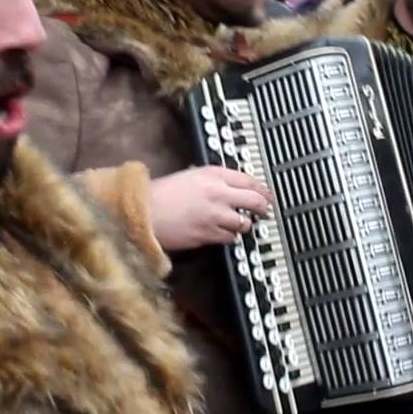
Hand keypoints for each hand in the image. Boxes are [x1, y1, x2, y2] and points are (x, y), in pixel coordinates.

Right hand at [147, 166, 274, 250]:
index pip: (249, 180)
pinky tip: (225, 234)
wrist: (145, 212)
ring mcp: (216, 216)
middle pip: (254, 201)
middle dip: (264, 207)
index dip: (262, 189)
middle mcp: (219, 194)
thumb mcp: (188, 175)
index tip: (267, 193)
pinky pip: (230, 238)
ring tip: (242, 224)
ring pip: (244, 223)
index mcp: (213, 175)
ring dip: (245, 224)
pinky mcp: (209, 235)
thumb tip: (225, 185)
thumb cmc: (161, 193)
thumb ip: (210, 179)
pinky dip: (230, 237)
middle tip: (266, 211)